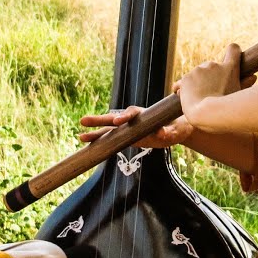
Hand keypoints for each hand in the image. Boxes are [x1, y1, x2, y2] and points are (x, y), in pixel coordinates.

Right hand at [78, 106, 195, 148]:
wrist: (175, 129)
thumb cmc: (177, 126)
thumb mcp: (175, 130)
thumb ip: (169, 131)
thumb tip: (162, 133)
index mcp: (143, 114)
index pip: (132, 113)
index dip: (124, 116)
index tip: (118, 121)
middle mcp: (132, 119)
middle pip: (113, 118)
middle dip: (99, 120)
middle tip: (83, 121)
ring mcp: (127, 128)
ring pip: (109, 128)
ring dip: (95, 132)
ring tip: (81, 137)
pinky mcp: (126, 136)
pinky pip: (110, 138)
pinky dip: (99, 140)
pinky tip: (87, 143)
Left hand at [173, 43, 254, 125]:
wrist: (206, 114)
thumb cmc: (226, 109)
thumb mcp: (238, 96)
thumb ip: (245, 84)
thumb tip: (254, 76)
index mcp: (230, 69)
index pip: (233, 50)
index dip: (232, 52)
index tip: (231, 56)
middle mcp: (214, 65)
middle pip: (211, 67)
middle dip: (209, 77)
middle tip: (210, 93)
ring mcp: (199, 70)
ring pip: (197, 76)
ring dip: (197, 84)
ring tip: (199, 99)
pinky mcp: (186, 76)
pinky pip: (183, 83)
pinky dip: (184, 89)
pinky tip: (185, 98)